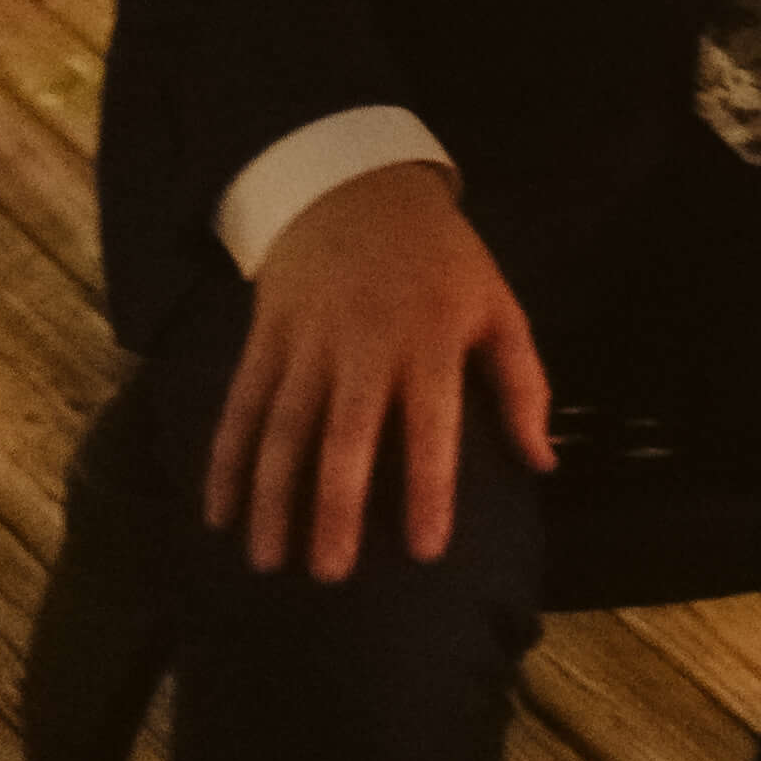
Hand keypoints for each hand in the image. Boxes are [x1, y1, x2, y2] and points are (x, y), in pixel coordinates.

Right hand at [207, 163, 555, 579]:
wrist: (355, 186)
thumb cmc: (441, 260)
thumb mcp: (497, 305)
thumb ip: (521, 384)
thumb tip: (542, 463)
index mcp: (430, 340)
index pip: (431, 425)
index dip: (429, 488)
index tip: (426, 552)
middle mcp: (363, 345)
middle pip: (344, 435)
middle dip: (335, 506)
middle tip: (332, 574)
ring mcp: (306, 342)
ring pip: (283, 427)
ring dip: (271, 497)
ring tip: (267, 562)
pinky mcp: (264, 338)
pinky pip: (240, 405)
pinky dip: (225, 460)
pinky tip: (218, 514)